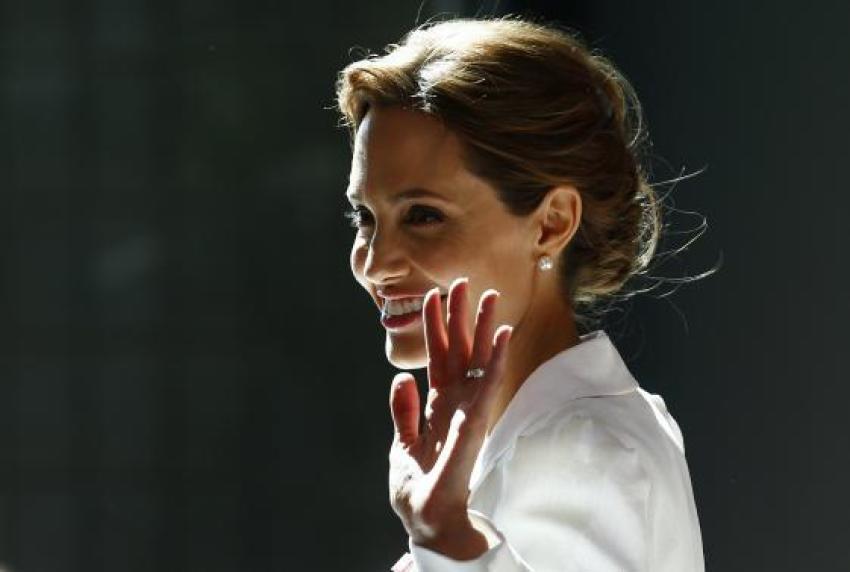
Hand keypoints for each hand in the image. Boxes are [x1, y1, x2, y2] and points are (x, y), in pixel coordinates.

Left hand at [388, 277, 512, 558]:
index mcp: (437, 405)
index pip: (436, 357)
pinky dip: (494, 361)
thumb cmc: (418, 488)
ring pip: (476, 361)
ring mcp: (467, 412)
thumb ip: (404, 411)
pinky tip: (501, 336)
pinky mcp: (475, 425)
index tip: (432, 295)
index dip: (435, 327)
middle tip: (463, 282)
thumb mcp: (402, 445)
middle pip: (459, 351)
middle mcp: (455, 403)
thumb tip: (401, 377)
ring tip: (490, 297)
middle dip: (460, 317)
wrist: (430, 523)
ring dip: (483, 329)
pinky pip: (486, 387)